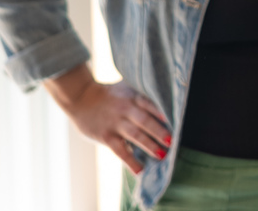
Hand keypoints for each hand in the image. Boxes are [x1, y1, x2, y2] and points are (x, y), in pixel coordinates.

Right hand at [45, 63, 171, 173]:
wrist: (80, 97)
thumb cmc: (108, 94)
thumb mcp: (125, 87)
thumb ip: (141, 93)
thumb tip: (165, 97)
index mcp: (132, 96)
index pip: (150, 103)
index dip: (162, 111)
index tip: (176, 119)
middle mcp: (125, 109)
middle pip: (145, 120)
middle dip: (159, 131)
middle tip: (173, 141)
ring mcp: (115, 123)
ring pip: (135, 135)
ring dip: (149, 145)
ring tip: (162, 155)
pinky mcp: (106, 136)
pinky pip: (120, 150)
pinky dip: (130, 161)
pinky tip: (140, 170)